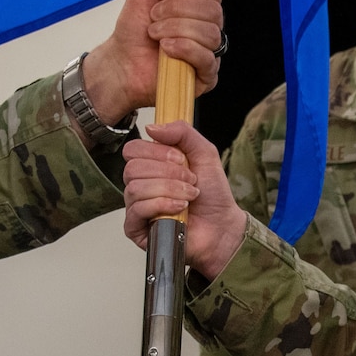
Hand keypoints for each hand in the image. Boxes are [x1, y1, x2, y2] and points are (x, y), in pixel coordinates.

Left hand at [83, 0, 224, 123]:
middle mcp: (209, 28)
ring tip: (154, 33)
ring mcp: (210, 53)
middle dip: (177, 9)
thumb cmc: (135, 27)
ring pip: (210, 33)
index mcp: (201, 6)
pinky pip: (207, 58)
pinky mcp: (206, 77)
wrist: (120, 61)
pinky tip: (166, 48)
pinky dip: (184, 48)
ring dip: (175, 29)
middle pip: (213, 10)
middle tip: (153, 16)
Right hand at [122, 121, 246, 278]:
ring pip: (136, 188)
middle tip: (190, 181)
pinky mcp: (136, 228)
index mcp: (150, 165)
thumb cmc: (213, 194)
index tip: (180, 159)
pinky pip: (137, 209)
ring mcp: (136, 207)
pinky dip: (162, 205)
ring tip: (189, 197)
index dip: (156, 152)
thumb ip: (182, 132)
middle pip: (133, 168)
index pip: (133, 150)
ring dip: (169, 190)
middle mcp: (139, 185)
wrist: (222, 226)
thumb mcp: (204, 152)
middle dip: (168, 173)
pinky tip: (179, 209)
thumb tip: (151, 127)